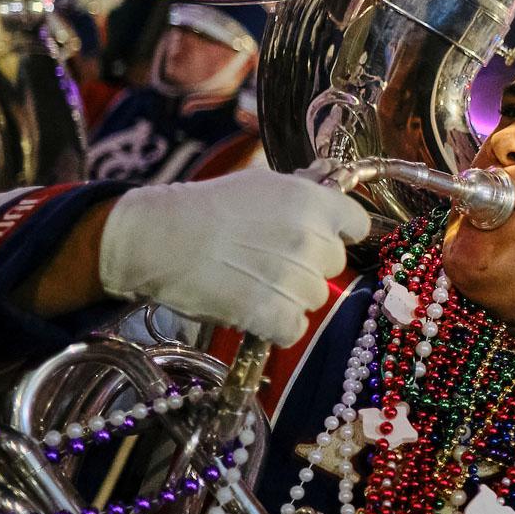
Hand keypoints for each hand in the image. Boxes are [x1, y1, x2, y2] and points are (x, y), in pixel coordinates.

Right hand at [98, 168, 369, 345]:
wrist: (157, 237)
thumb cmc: (205, 206)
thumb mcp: (260, 184)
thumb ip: (301, 194)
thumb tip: (330, 193)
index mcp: (311, 201)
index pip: (357, 224)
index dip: (339, 233)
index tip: (318, 238)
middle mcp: (310, 238)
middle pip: (334, 265)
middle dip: (309, 266)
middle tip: (271, 262)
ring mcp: (293, 278)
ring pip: (315, 298)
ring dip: (291, 297)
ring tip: (254, 283)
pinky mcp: (271, 314)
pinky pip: (294, 329)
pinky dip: (276, 327)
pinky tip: (252, 310)